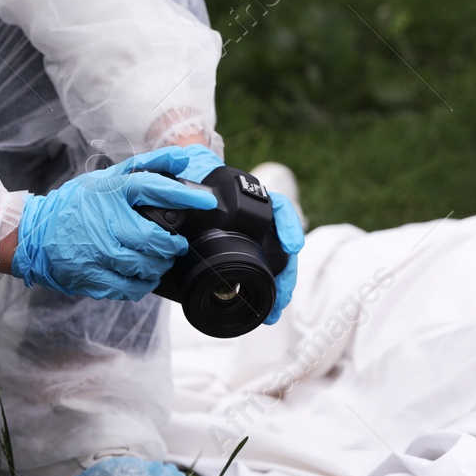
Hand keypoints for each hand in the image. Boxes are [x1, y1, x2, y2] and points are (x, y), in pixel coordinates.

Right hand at [11, 147, 216, 299]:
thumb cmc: (76, 205)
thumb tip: (181, 158)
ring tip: (157, 260)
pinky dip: (142, 284)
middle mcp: (105, 221)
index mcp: (110, 192)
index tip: (205, 201)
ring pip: (145, 266)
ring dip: (158, 266)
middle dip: (172, 245)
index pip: (153, 188)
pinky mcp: (92, 276)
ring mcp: (97, 252)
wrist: (34, 234)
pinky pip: (130, 287)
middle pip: (155, 238)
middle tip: (174, 244)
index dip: (184, 196)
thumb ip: (146, 168)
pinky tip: (140, 276)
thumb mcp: (107, 179)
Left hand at [166, 144, 304, 325]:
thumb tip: (183, 165)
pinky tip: (269, 308)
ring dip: (281, 288)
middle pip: (284, 245)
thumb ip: (188, 176)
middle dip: (287, 273)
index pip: (279, 207)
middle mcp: (260, 219)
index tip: (292, 246)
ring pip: (279, 263)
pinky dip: (269, 290)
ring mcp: (259, 237)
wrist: (189, 190)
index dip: (287, 225)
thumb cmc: (192, 183)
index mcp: (249, 199)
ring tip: (275, 311)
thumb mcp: (191, 179)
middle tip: (283, 296)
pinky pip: (266, 272)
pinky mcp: (251, 254)